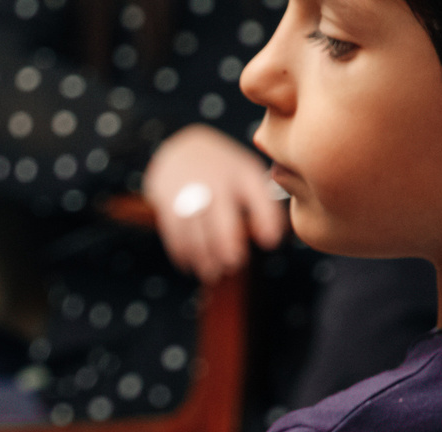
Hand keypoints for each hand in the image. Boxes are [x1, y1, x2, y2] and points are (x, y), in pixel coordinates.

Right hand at [143, 124, 287, 281]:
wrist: (180, 149)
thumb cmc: (223, 170)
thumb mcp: (246, 172)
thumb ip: (261, 200)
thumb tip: (275, 238)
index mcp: (242, 173)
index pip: (259, 197)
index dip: (266, 220)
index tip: (271, 242)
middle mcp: (216, 181)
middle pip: (222, 220)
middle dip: (228, 245)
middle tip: (234, 263)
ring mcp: (189, 192)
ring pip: (196, 232)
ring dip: (203, 257)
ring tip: (212, 273)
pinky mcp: (167, 203)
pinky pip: (174, 233)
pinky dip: (181, 253)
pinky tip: (189, 266)